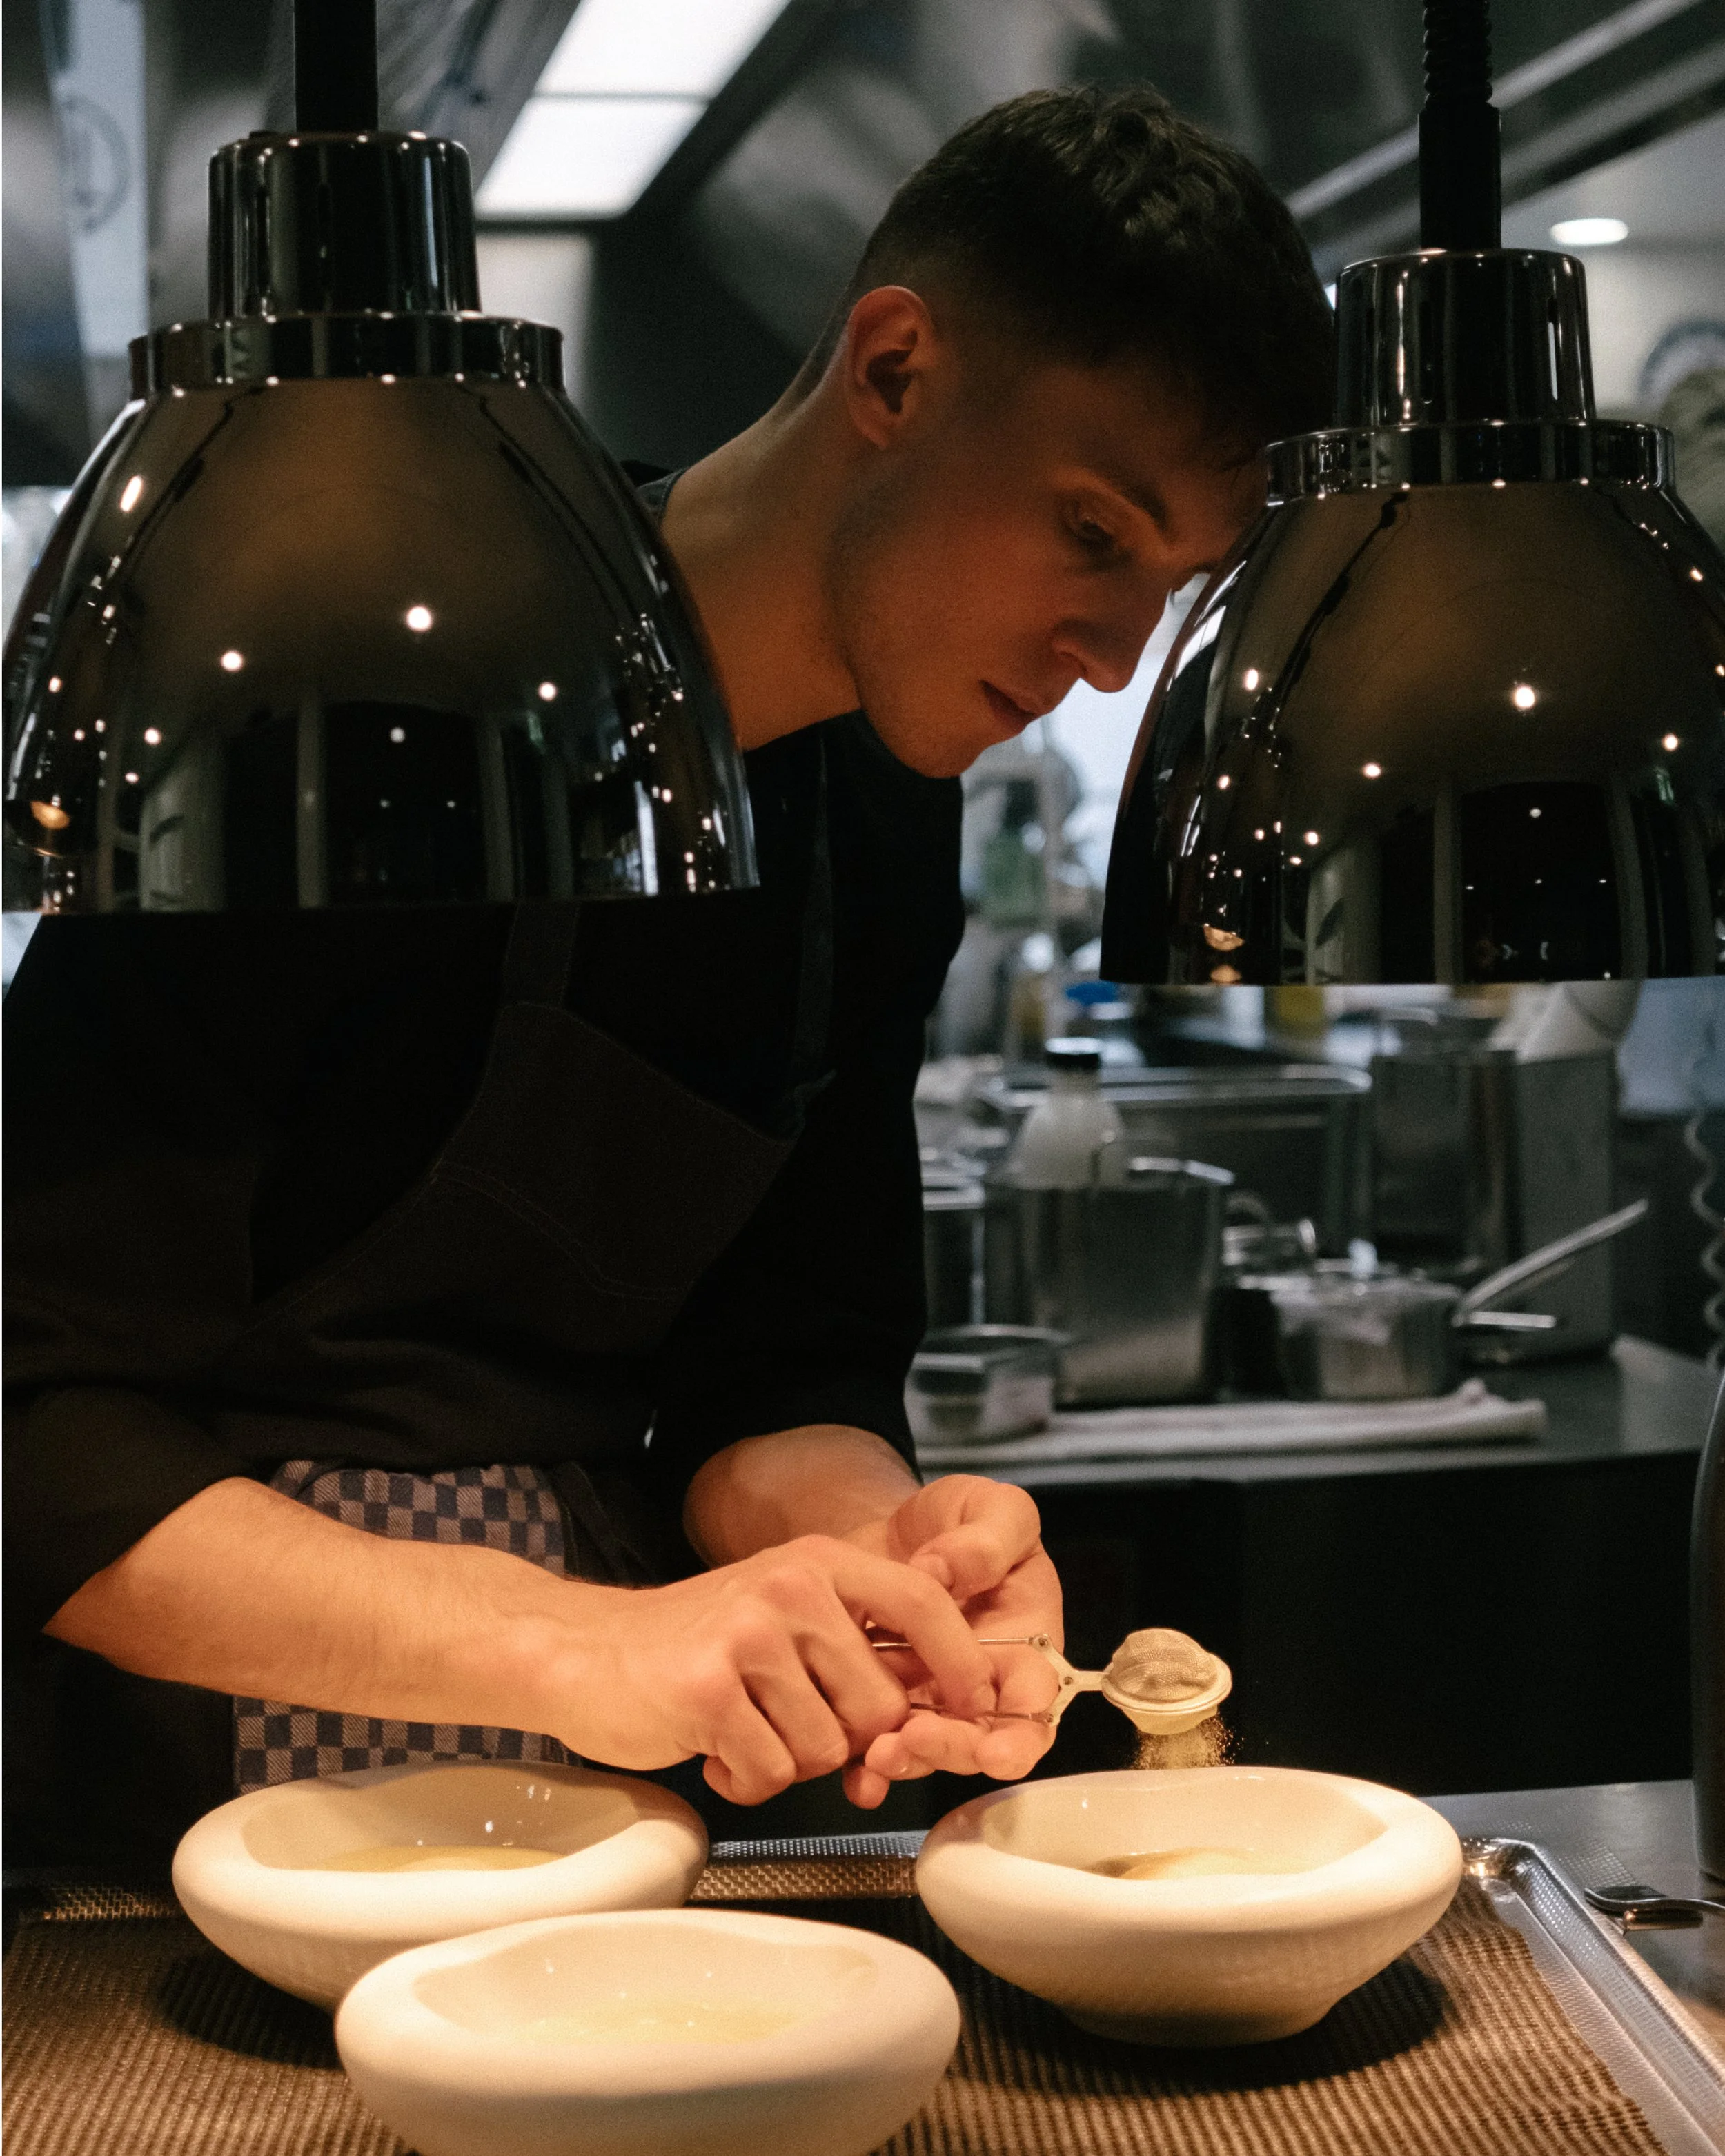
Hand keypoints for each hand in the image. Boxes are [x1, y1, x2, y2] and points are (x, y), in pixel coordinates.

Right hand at [557, 1535, 998, 1804]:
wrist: (585, 1651)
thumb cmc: (695, 1645)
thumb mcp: (784, 1617)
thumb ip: (853, 1652)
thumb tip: (933, 1714)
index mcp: (820, 1562)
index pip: (925, 1604)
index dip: (960, 1664)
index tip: (972, 1707)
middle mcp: (791, 1587)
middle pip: (880, 1706)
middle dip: (846, 1743)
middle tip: (793, 1729)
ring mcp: (750, 1636)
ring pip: (826, 1750)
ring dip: (789, 1763)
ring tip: (746, 1730)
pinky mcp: (709, 1690)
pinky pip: (771, 1773)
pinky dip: (746, 1781)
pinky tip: (715, 1749)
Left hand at [838, 1475, 1062, 1805]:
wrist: (892, 1531)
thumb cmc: (956, 1521)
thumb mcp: (988, 1506)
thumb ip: (988, 1537)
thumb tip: (945, 1572)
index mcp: (1024, 1642)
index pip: (1033, 1700)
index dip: (1020, 1733)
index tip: (995, 1750)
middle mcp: (983, 1685)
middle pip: (980, 1738)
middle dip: (952, 1749)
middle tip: (916, 1739)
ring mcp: (932, 1700)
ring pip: (930, 1749)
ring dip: (907, 1759)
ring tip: (877, 1753)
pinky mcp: (884, 1704)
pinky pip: (879, 1745)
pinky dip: (866, 1767)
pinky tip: (854, 1773)